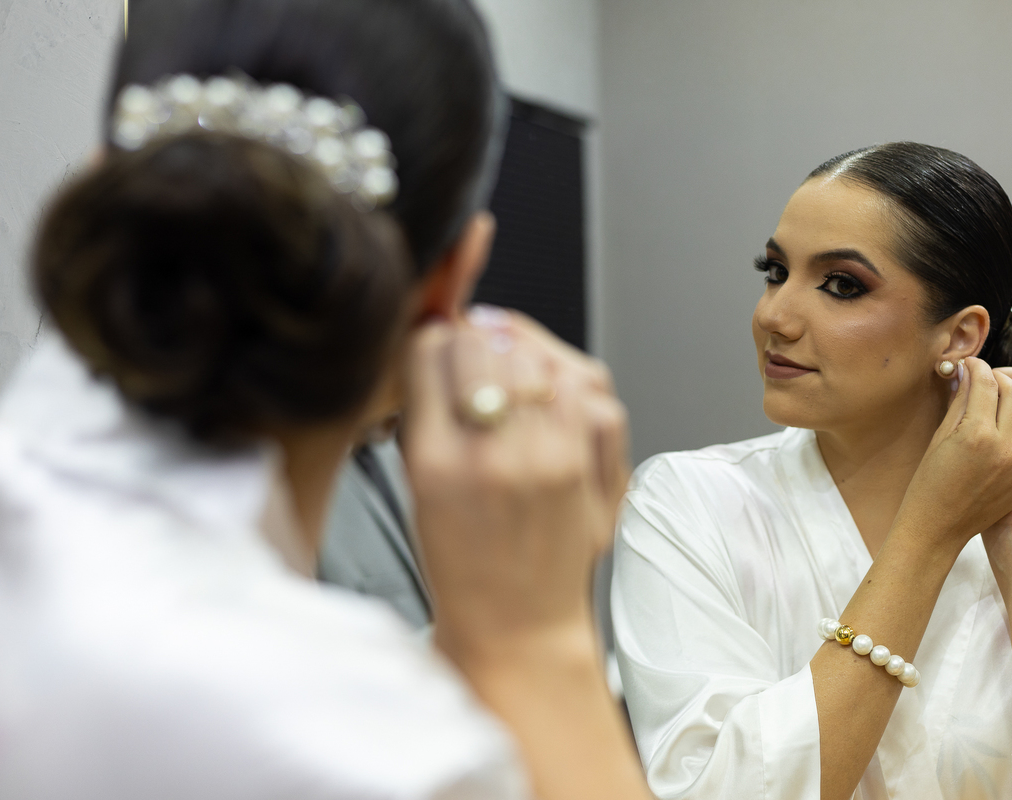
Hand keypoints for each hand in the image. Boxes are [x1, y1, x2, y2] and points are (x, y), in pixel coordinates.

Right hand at [400, 308, 629, 661]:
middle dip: (476, 343)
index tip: (437, 351)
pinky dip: (565, 378)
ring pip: (540, 353)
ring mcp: (554, 458)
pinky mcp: (596, 463)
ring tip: (511, 380)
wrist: (519, 624)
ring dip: (522, 354)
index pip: (432, 349)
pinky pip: (587, 383)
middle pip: (488, 341)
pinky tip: (547, 398)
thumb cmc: (461, 563)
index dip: (434, 341)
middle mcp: (497, 455)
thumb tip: (441, 338)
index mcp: (437, 461)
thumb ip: (424, 408)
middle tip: (473, 363)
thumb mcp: (416, 485)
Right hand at [897, 358, 1011, 553]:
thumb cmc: (928, 482)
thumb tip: (968, 376)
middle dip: (1000, 379)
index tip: (971, 364)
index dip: (978, 367)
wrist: (938, 527)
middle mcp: (1002, 446)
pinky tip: (1006, 427)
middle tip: (986, 379)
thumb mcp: (939, 438)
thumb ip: (959, 404)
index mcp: (975, 434)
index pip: (986, 384)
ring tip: (999, 403)